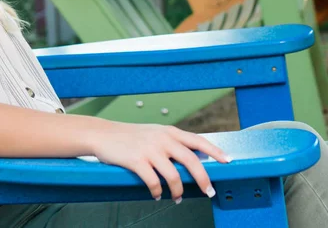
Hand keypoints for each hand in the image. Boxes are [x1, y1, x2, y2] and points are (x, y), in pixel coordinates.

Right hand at [92, 123, 230, 201]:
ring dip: (178, 191)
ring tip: (178, 198)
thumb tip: (191, 161)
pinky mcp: (137, 161)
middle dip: (203, 179)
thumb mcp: (153, 133)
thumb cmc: (129, 136)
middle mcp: (162, 138)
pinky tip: (157, 195)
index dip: (214, 151)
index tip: (228, 161)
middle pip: (191, 160)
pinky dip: (158, 192)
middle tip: (209, 192)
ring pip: (174, 175)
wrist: (103, 134)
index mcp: (168, 131)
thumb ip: (170, 143)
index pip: (197, 141)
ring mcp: (149, 149)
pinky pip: (154, 182)